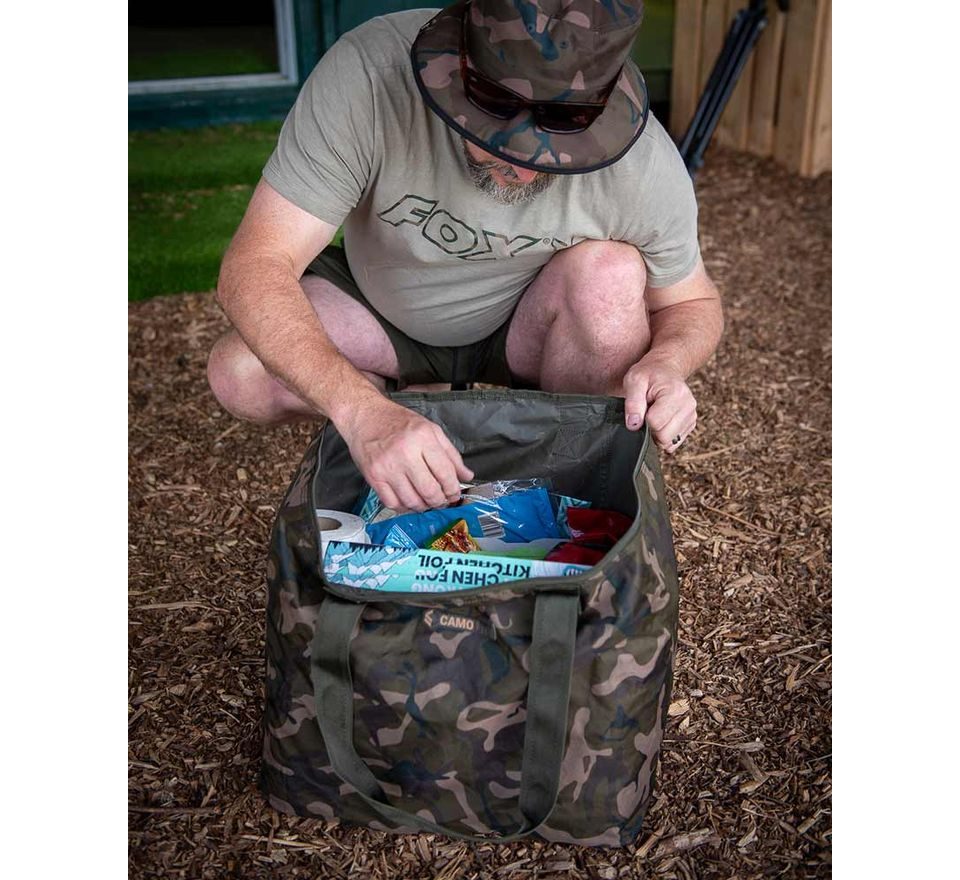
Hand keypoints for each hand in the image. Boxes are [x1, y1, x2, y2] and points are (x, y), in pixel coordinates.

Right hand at [337, 399, 473, 511]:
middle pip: (430, 491)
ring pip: (412, 501)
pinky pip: (393, 503)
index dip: (453, 489)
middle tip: (442, 500)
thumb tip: (466, 476)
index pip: (446, 473)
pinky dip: (404, 507)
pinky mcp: (374, 477)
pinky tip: (408, 500)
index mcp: (423, 438)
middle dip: (440, 501)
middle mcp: (405, 453)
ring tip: (426, 501)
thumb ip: (451, 454)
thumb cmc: (398, 422)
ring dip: (423, 506)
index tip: (454, 493)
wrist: (364, 416)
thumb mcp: (431, 430)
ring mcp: (388, 467)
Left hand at [621, 356, 696, 453]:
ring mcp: (692, 415)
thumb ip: (632, 403)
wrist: (665, 368)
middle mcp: (688, 405)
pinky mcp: (691, 423)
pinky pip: (674, 442)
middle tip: (647, 412)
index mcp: (675, 393)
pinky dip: (665, 435)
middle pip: (664, 437)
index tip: (642, 408)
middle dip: (651, 429)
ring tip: (655, 414)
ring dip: (657, 433)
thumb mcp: (634, 380)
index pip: (655, 423)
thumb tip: (634, 425)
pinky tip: (662, 420)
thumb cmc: (649, 373)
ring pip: (669, 442)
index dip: (643, 420)